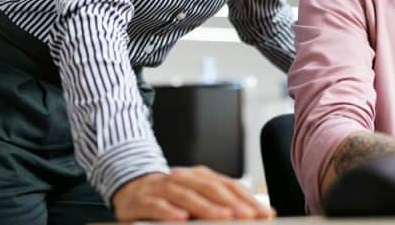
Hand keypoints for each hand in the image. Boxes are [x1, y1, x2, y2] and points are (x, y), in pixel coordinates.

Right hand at [111, 167, 274, 221]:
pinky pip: (156, 206)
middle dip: (230, 202)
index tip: (264, 212)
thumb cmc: (169, 199)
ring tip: (223, 217)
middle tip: (248, 216)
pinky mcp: (141, 201)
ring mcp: (160, 188)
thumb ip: (219, 203)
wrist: (130, 190)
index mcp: (197, 176)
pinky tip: (181, 218)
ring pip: (185, 195)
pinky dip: (169, 211)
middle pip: (208, 188)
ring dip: (205, 206)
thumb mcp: (195, 198)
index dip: (246, 198)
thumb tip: (252, 213)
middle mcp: (181, 178)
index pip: (226, 185)